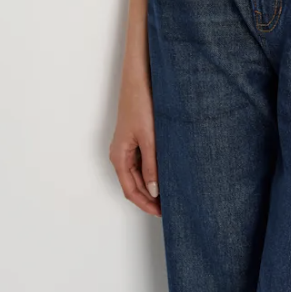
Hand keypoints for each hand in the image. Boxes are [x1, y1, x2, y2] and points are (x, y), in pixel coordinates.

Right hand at [109, 67, 161, 216]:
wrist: (139, 78)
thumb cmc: (140, 104)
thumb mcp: (149, 137)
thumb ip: (152, 165)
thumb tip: (154, 191)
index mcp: (119, 156)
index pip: (131, 190)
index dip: (145, 204)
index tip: (161, 213)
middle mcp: (120, 153)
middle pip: (134, 184)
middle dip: (150, 197)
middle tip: (170, 206)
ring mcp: (127, 145)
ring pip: (139, 173)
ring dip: (152, 184)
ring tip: (171, 192)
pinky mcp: (135, 137)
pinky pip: (143, 160)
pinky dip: (153, 169)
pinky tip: (167, 171)